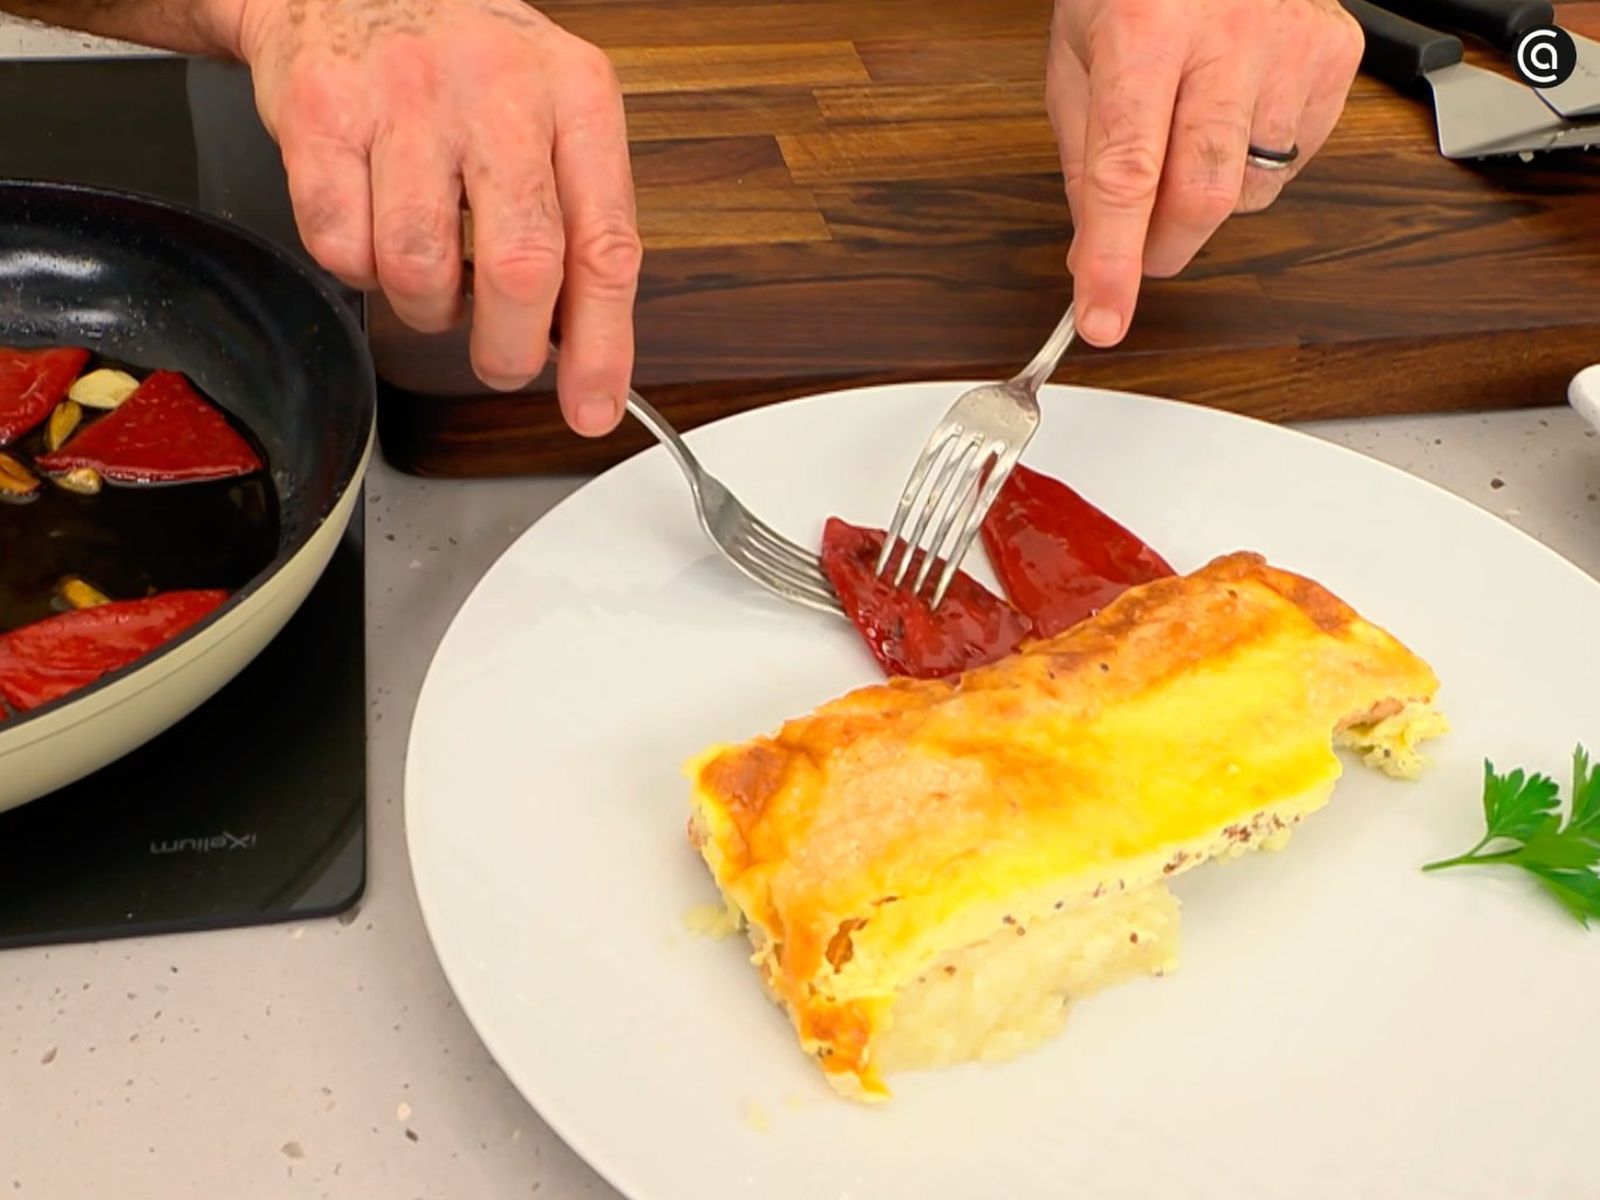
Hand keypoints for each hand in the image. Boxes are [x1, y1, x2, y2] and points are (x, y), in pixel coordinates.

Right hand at [230, 0, 641, 435]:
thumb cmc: (463, 68)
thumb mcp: (551, 119)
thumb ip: (578, 223)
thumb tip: (585, 350)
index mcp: (576, 96)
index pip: (605, 246)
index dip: (601, 346)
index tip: (591, 407)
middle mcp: (498, 90)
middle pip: (520, 270)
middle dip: (508, 348)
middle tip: (500, 359)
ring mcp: (406, 99)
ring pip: (422, 271)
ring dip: (427, 306)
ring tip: (433, 270)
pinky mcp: (322, 115)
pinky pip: (342, 249)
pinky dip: (359, 268)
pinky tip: (375, 228)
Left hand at [1047, 0, 1362, 346]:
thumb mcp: (1079, 55)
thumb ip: (1086, 157)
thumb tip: (1093, 253)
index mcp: (1146, 28)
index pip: (1128, 172)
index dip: (1113, 260)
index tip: (1102, 320)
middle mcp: (1229, 34)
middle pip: (1204, 194)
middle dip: (1162, 250)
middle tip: (1137, 253)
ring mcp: (1293, 45)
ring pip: (1251, 188)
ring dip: (1207, 199)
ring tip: (1187, 136)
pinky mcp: (1337, 57)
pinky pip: (1292, 162)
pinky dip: (1253, 165)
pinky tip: (1235, 113)